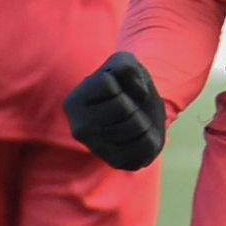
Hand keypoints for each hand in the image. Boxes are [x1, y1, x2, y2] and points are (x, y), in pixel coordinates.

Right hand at [64, 51, 167, 169]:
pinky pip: (145, 147)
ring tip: (137, 122)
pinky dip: (151, 138)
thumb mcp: (125, 63)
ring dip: (145, 120)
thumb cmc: (127, 85)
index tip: (121, 88)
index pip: (107, 84)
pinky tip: (140, 137)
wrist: (139, 113)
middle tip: (132, 108)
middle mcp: (79, 128)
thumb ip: (126, 64)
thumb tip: (138, 93)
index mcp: (74, 102)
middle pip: (123, 108)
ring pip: (136, 127)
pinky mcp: (116, 162)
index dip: (124, 81)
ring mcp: (97, 148)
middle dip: (135, 103)